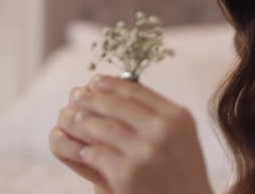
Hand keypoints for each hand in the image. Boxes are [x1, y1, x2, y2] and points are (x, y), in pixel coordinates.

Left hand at [56, 75, 212, 193]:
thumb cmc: (182, 171)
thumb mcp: (180, 135)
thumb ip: (157, 113)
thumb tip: (120, 88)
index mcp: (177, 116)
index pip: (136, 90)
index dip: (111, 83)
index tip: (95, 81)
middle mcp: (163, 129)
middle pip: (116, 104)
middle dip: (91, 100)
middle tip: (76, 99)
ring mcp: (145, 151)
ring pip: (101, 127)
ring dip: (82, 122)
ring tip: (71, 120)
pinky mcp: (128, 174)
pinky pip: (96, 153)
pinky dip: (85, 150)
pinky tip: (82, 150)